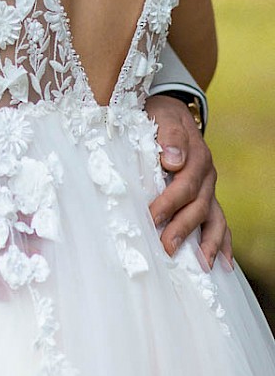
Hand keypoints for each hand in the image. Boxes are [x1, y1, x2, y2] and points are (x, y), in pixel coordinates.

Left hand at [145, 95, 232, 268]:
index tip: (151, 218)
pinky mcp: (207, 196)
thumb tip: (173, 161)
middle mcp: (206, 174)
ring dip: (207, 242)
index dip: (168, 203)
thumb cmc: (159, 116)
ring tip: (201, 265)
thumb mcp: (162, 116)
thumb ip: (169, 136)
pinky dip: (222, 242)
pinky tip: (223, 264)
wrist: (169, 110)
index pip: (184, 184)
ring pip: (213, 217)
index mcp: (195, 155)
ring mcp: (209, 187)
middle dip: (183, 228)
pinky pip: (220, 221)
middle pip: (198, 205)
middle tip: (166, 248)